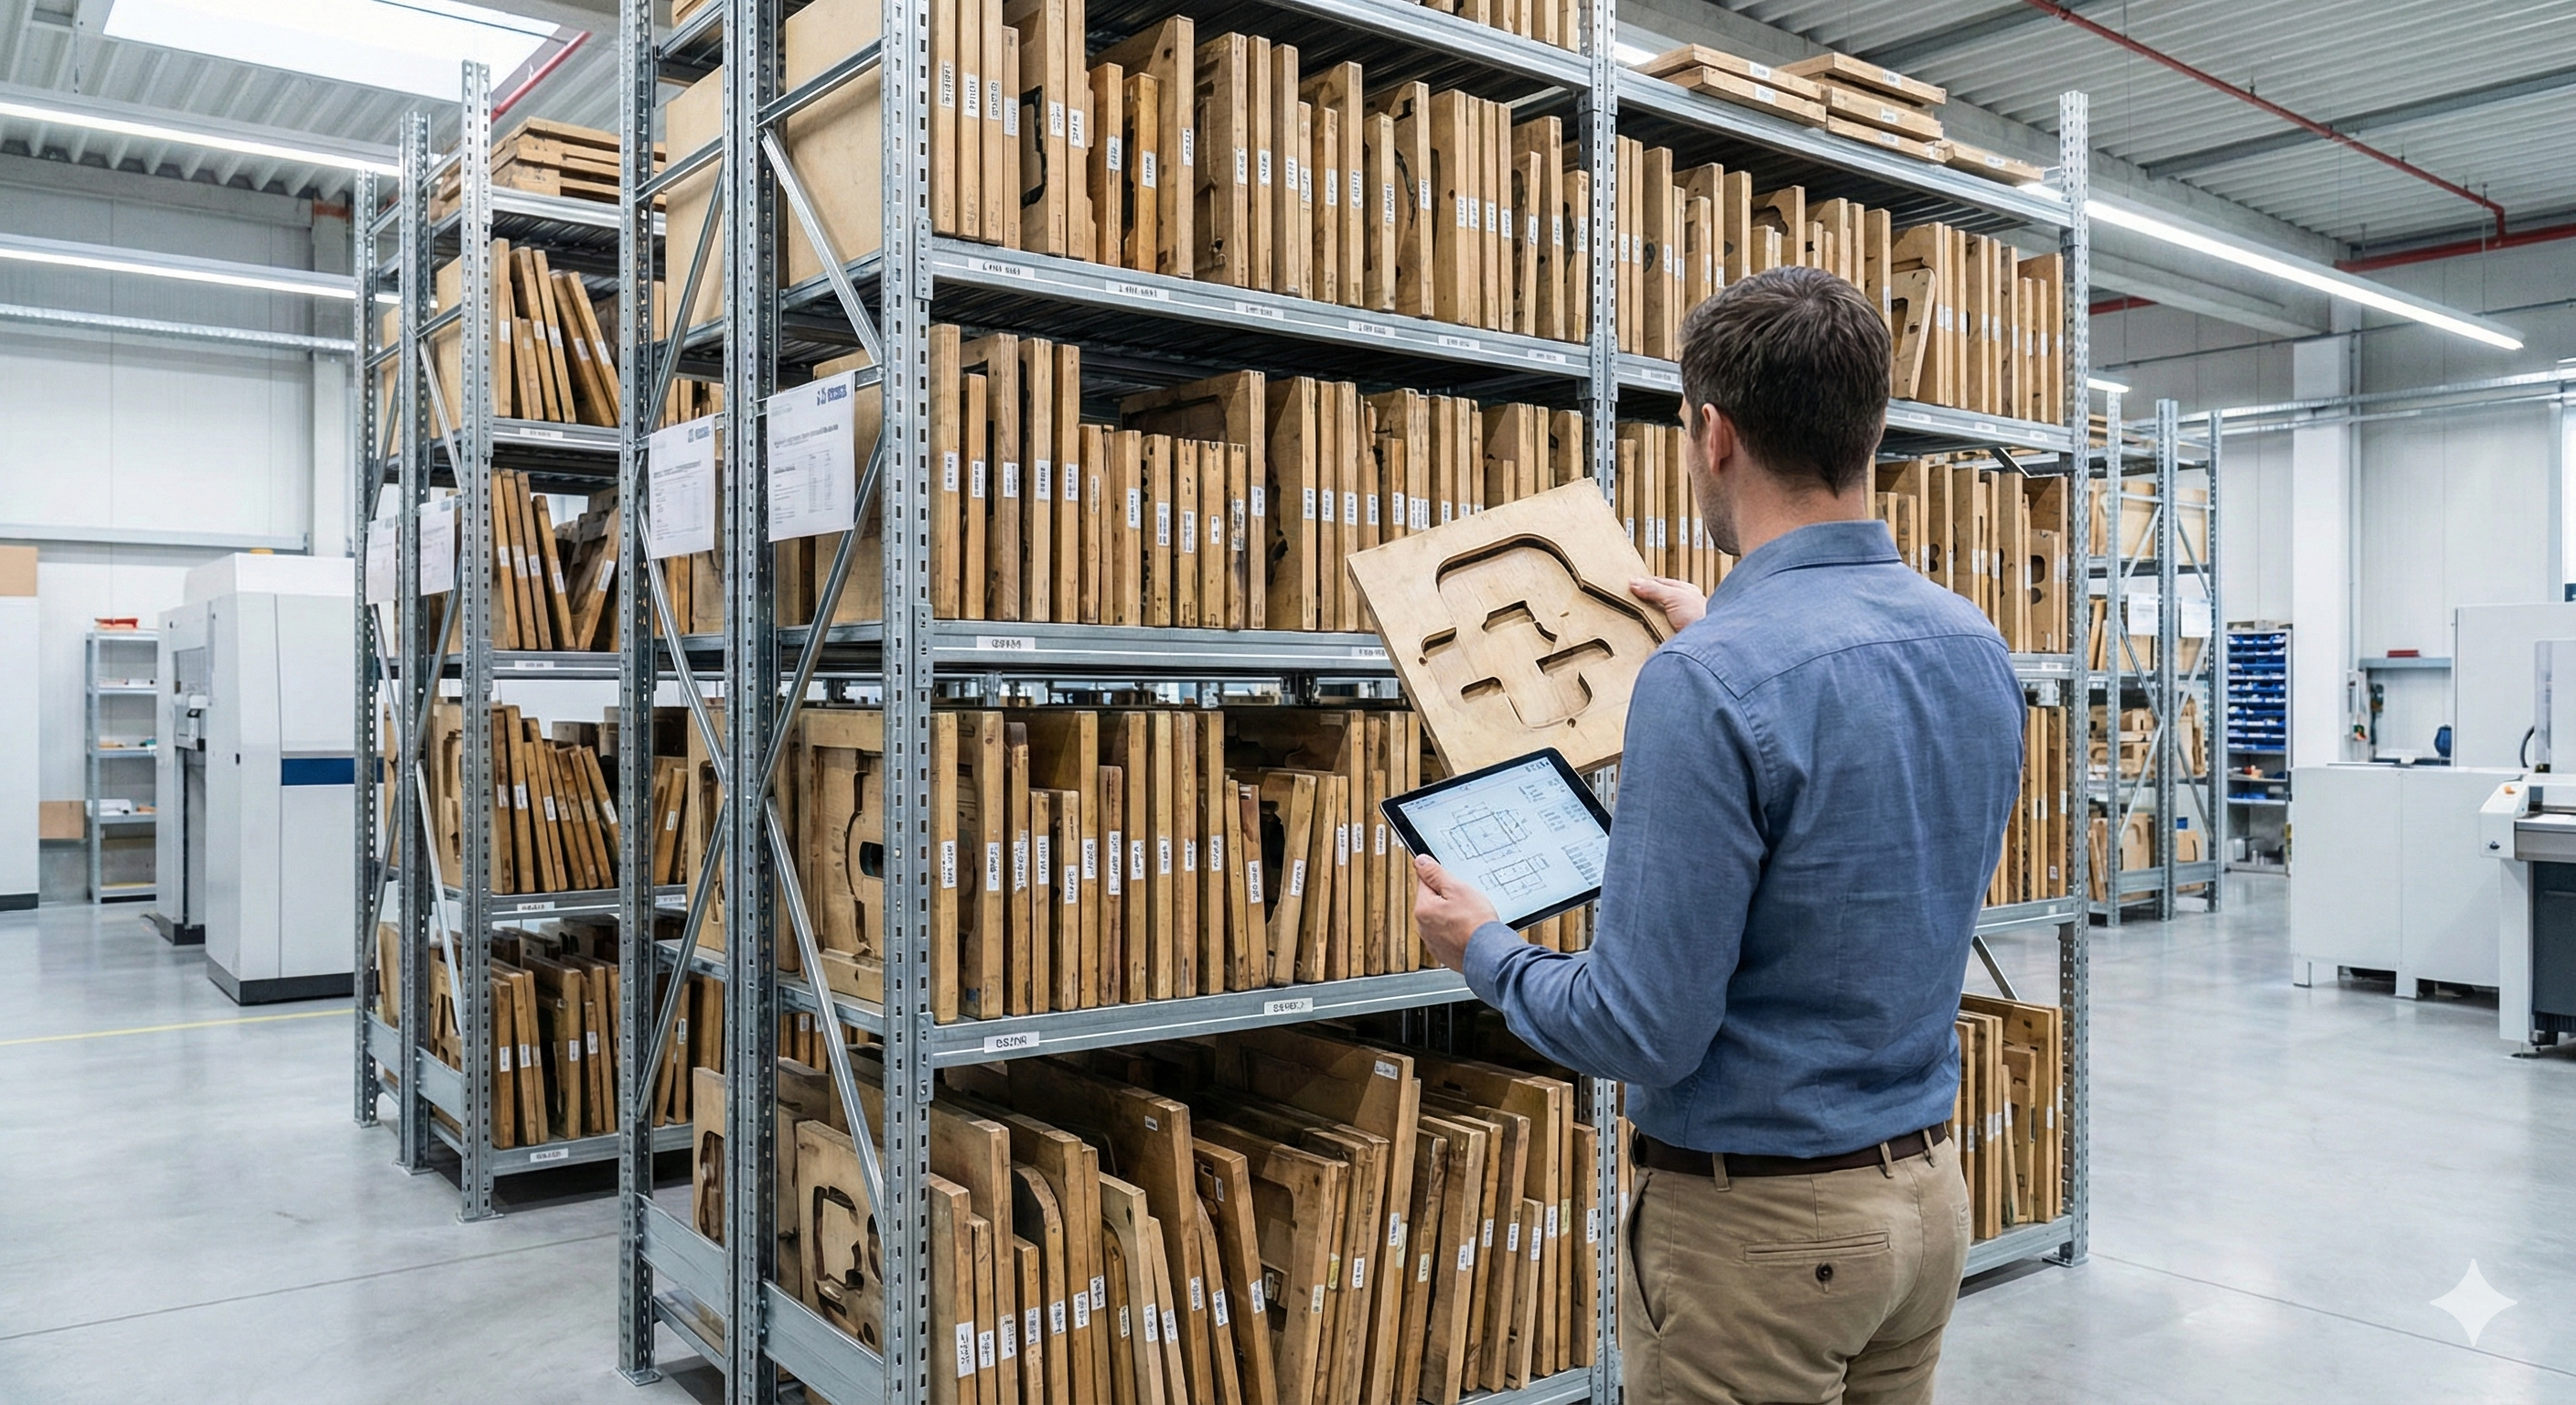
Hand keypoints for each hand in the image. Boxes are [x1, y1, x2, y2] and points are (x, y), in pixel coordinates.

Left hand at [1414, 855, 1500, 971]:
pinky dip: (1458, 932)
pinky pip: (1449, 935)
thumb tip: (1420, 862)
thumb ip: (1435, 873)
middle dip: (1448, 898)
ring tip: (1471, 917)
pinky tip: (1470, 930)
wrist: (1489, 954)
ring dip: (1453, 915)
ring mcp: (1433, 942)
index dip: (1441, 878)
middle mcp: (1423, 927)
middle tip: (1466, 900)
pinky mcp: (1445, 953)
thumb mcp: (1457, 888)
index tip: (1452, 881)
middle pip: (1433, 901)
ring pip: (1441, 919)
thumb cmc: (1475, 923)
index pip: (1424, 881)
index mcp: (1423, 909)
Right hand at [1630, 576, 1705, 631]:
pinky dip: (1648, 632)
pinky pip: (1654, 632)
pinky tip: (1641, 632)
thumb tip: (1635, 582)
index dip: (1645, 583)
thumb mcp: (1674, 596)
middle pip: (1656, 600)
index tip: (1630, 586)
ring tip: (1633, 618)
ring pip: (1654, 618)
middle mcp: (1682, 607)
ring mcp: (1676, 623)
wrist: (1706, 645)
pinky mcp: (1671, 637)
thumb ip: (1654, 589)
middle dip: (1644, 602)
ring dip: (1645, 620)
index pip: (1660, 583)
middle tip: (1629, 602)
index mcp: (1686, 592)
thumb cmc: (1699, 618)